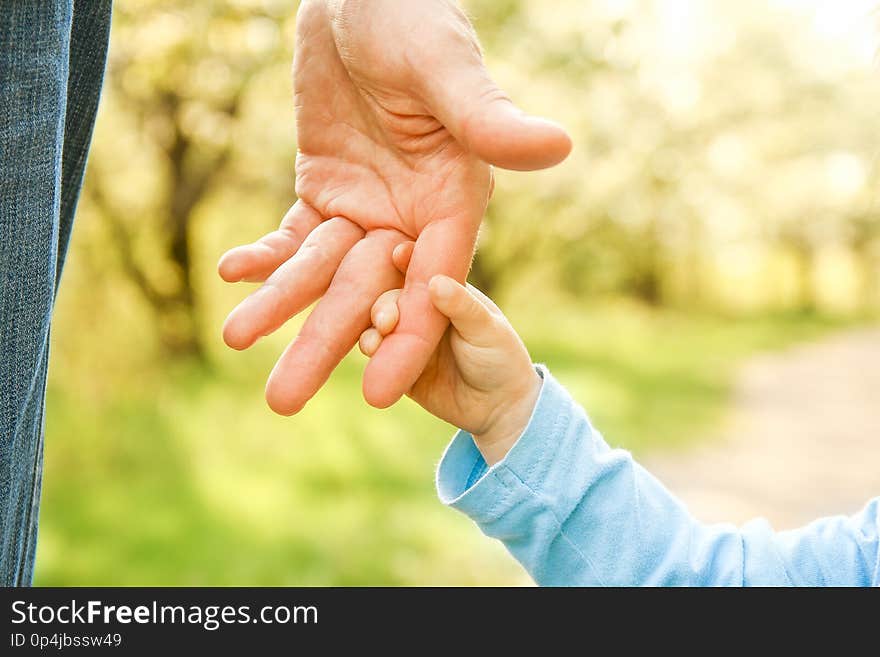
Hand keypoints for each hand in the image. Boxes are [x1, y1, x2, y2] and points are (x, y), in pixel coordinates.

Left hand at [219, 0, 570, 414]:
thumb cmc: (415, 23)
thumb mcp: (447, 72)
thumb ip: (490, 121)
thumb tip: (559, 147)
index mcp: (452, 202)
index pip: (431, 284)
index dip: (407, 338)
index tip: (376, 394)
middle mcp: (412, 216)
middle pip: (369, 293)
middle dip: (326, 344)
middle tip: (281, 401)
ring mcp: (367, 206)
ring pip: (322, 271)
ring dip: (279, 306)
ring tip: (234, 342)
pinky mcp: (326, 189)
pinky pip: (295, 235)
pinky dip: (266, 255)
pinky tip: (234, 274)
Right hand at [359, 242, 540, 464]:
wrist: (498, 408)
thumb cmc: (501, 358)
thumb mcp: (487, 330)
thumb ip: (461, 307)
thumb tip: (435, 281)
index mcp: (446, 292)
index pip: (421, 269)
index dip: (405, 260)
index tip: (397, 254)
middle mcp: (421, 311)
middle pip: (392, 297)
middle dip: (384, 305)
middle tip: (386, 320)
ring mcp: (407, 338)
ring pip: (379, 325)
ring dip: (372, 329)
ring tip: (376, 340)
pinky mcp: (397, 365)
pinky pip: (378, 356)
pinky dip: (372, 352)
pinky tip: (371, 353)